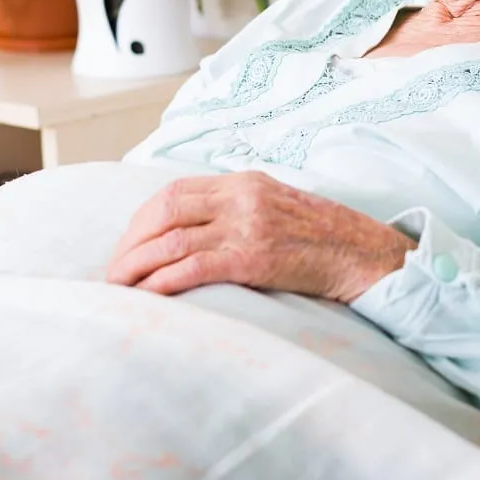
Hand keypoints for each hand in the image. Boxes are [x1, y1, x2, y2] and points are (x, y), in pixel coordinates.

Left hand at [105, 171, 415, 302]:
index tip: (125, 247)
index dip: (140, 221)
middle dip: (129, 242)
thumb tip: (194, 233)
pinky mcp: (254, 257)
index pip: (174, 192)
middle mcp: (241, 197)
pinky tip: (146, 296)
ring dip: (135, 265)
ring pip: (170, 239)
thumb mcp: (278, 208)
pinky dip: (162, 281)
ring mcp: (248, 225)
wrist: (366, 255)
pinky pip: (193, 267)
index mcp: (244, 182)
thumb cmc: (323, 239)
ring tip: (117, 289)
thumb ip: (239, 211)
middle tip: (113, 273)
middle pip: (163, 211)